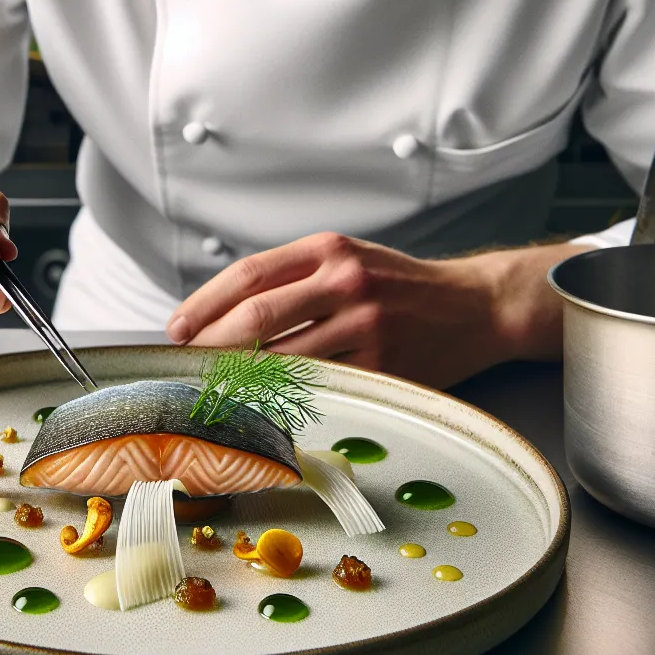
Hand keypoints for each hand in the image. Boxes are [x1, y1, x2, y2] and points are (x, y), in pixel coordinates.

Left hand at [164, 232, 592, 387]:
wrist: (476, 306)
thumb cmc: (402, 287)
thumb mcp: (349, 258)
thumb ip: (294, 276)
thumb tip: (223, 315)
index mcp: (329, 249)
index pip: (249, 275)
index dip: (204, 304)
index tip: (177, 329)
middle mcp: (345, 281)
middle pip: (256, 318)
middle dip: (210, 346)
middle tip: (186, 366)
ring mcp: (365, 325)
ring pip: (282, 357)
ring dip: (240, 379)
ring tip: (214, 390)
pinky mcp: (383, 365)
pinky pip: (319, 385)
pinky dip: (284, 397)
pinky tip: (263, 405)